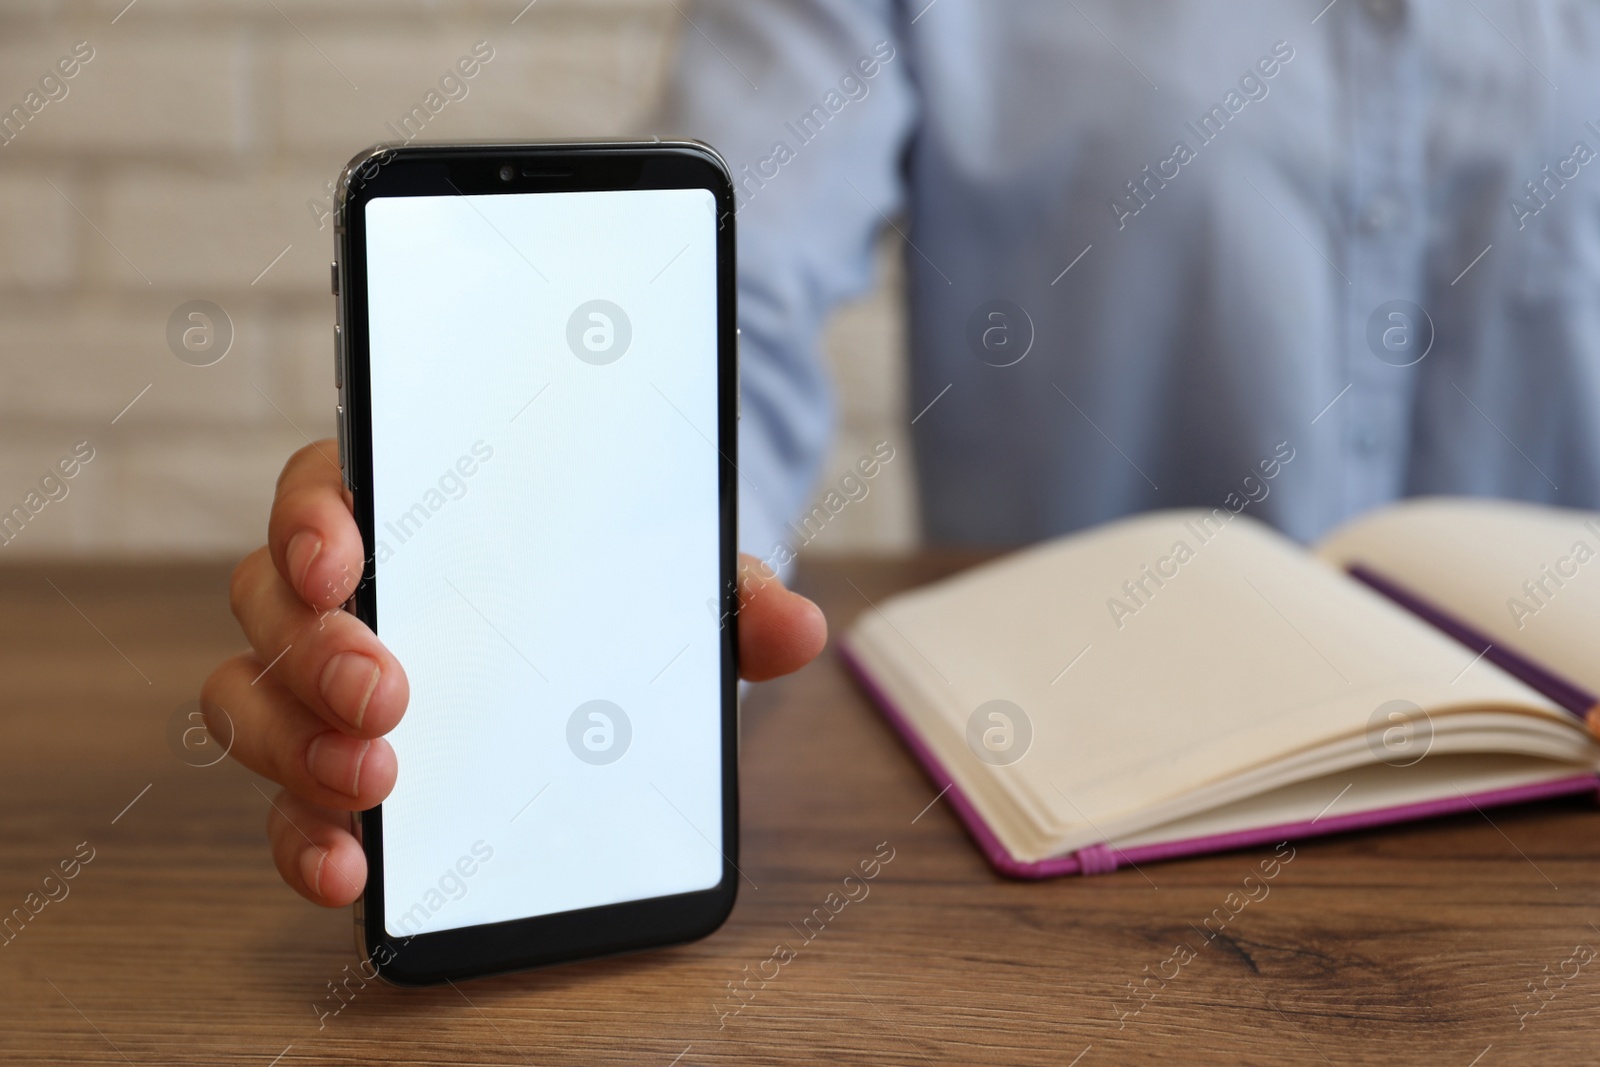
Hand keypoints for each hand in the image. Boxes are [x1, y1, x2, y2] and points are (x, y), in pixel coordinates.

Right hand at [201, 440, 827, 906]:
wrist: (606, 649)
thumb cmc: (611, 593)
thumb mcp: (673, 580)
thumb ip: (725, 592)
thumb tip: (797, 626)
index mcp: (412, 513)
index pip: (326, 484)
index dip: (313, 516)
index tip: (346, 557)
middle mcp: (350, 595)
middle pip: (272, 601)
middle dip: (316, 650)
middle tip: (389, 694)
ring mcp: (326, 684)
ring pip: (252, 698)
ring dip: (297, 744)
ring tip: (376, 783)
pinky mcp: (333, 767)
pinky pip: (285, 799)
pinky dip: (304, 835)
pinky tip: (351, 865)